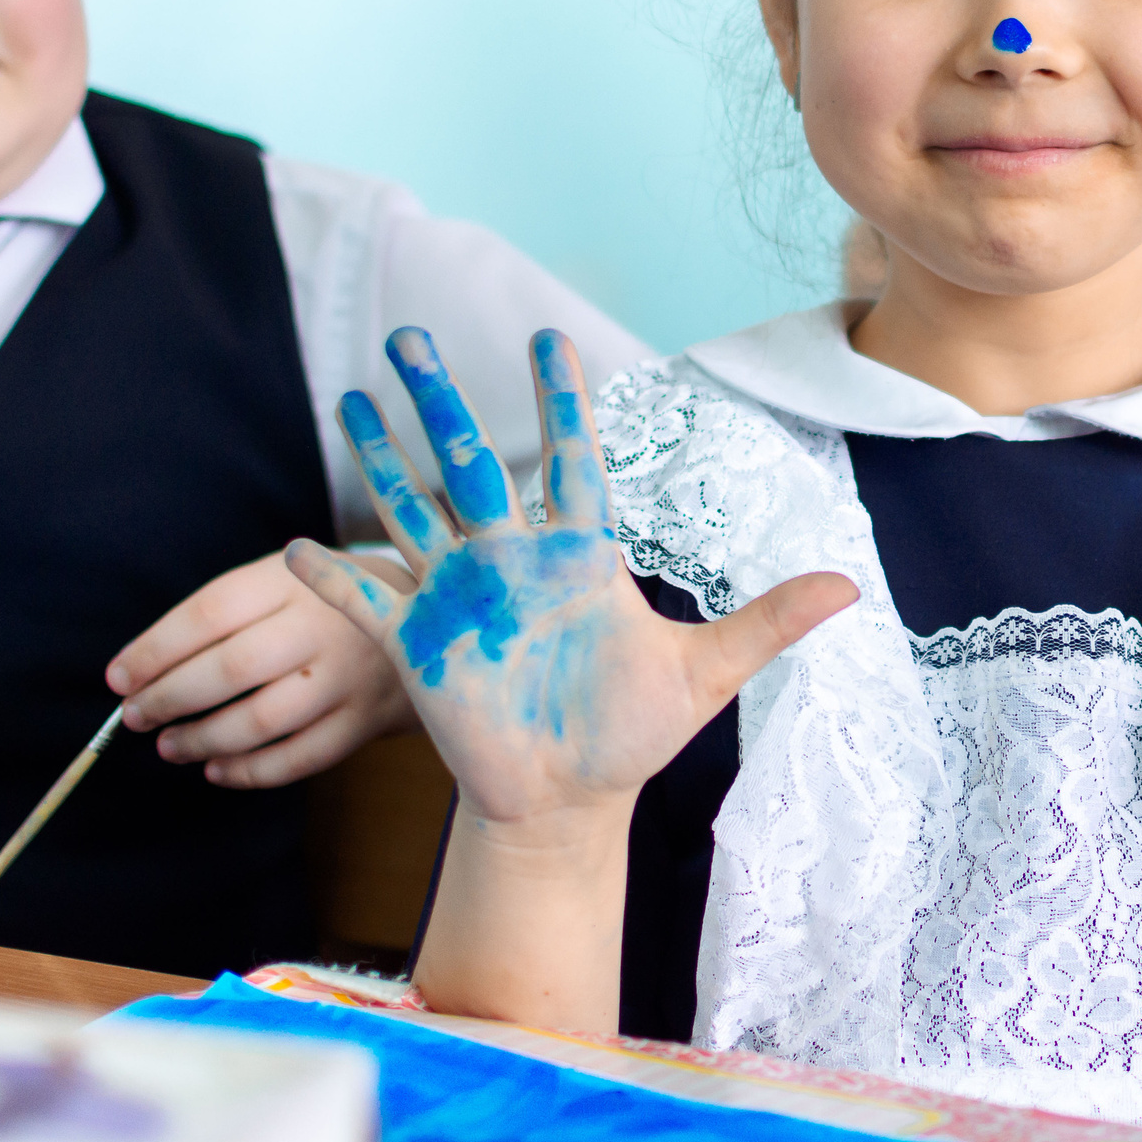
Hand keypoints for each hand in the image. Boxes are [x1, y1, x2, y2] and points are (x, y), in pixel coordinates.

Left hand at [107, 550, 421, 787]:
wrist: (434, 619)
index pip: (210, 613)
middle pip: (231, 669)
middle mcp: (324, 626)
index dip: (155, 650)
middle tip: (137, 716)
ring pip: (261, 721)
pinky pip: (298, 758)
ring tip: (171, 745)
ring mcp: (348, 677)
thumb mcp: (290, 578)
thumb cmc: (331, 601)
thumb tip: (140, 670)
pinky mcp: (365, 721)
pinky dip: (249, 771)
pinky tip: (217, 770)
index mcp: (296, 580)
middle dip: (170, 699)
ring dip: (203, 740)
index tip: (119, 678)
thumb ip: (224, 613)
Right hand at [286, 326, 854, 836]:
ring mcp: (460, 599)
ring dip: (378, 459)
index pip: (571, 462)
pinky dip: (333, 578)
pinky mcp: (421, 648)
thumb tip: (849, 587)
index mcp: (577, 556)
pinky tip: (292, 546)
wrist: (570, 802)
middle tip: (411, 338)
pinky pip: (370, 603)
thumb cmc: (632, 733)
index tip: (555, 339)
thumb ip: (767, 623)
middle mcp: (511, 561)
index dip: (563, 403)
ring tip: (351, 399)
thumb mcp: (705, 674)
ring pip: (411, 511)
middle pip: (470, 464)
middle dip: (442, 402)